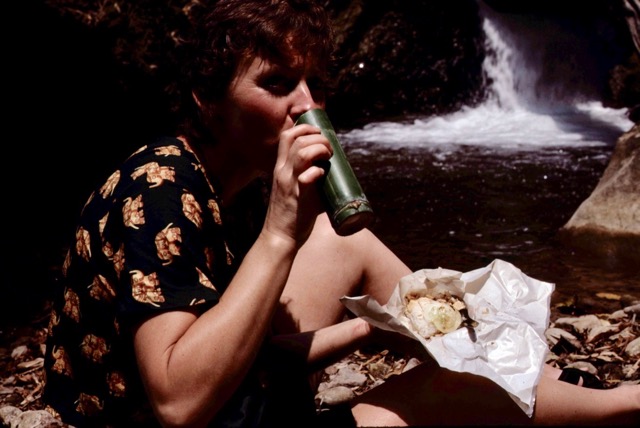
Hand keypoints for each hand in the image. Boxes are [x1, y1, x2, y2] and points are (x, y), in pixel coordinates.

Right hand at [264, 123, 331, 245]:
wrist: (280, 237)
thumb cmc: (292, 215)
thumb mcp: (297, 189)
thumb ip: (312, 179)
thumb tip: (335, 174)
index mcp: (281, 168)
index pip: (287, 136)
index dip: (305, 128)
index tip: (320, 134)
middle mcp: (283, 172)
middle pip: (297, 139)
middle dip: (318, 137)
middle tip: (330, 149)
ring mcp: (289, 183)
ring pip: (302, 153)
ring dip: (320, 149)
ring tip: (329, 156)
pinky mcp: (298, 197)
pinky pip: (308, 177)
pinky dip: (318, 172)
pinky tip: (323, 175)